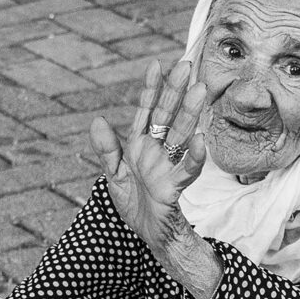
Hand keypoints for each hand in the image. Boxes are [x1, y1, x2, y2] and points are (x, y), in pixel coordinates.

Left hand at [90, 59, 207, 252]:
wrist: (149, 234)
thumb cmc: (135, 204)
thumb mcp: (113, 175)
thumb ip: (106, 149)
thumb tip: (98, 120)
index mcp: (140, 146)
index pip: (146, 111)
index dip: (151, 88)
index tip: (157, 64)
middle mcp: (156, 152)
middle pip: (167, 116)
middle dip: (175, 92)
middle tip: (187, 67)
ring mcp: (166, 167)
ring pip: (180, 136)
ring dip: (190, 114)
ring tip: (200, 91)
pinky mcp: (172, 188)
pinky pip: (186, 170)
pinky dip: (194, 157)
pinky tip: (201, 141)